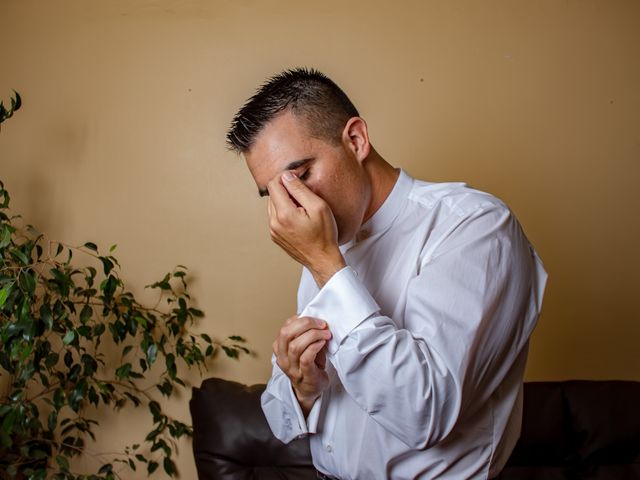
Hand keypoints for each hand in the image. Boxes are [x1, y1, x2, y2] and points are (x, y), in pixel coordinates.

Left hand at [267, 172, 345, 286]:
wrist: (322, 259)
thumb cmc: (324, 235)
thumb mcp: (318, 207)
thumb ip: (300, 189)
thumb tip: (286, 176)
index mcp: (283, 214)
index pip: (273, 184)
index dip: (285, 177)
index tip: (296, 178)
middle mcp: (274, 222)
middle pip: (272, 194)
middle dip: (285, 189)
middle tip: (303, 194)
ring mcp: (273, 231)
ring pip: (272, 205)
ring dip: (284, 200)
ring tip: (302, 207)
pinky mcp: (275, 236)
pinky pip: (275, 216)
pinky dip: (284, 211)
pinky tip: (298, 217)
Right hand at [274, 315, 331, 414]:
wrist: (310, 390)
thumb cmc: (309, 365)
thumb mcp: (304, 347)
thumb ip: (305, 334)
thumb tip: (316, 319)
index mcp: (280, 348)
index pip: (285, 328)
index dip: (299, 319)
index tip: (315, 319)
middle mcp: (283, 358)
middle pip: (286, 334)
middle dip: (306, 324)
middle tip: (322, 324)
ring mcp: (292, 368)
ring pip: (296, 346)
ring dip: (313, 335)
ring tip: (326, 334)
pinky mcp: (304, 375)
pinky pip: (306, 358)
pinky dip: (315, 347)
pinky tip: (323, 343)